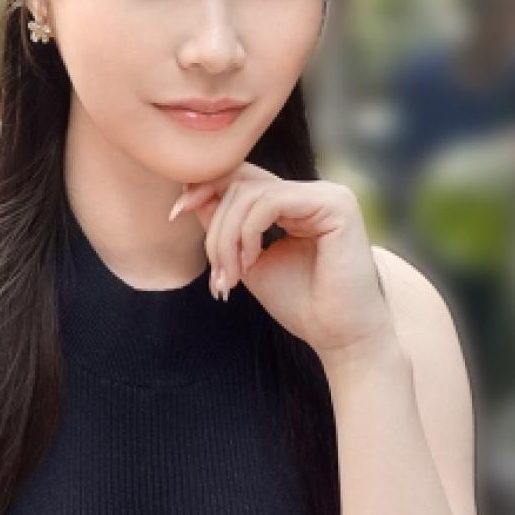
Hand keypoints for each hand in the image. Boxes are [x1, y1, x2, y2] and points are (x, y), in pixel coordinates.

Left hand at [169, 163, 394, 362]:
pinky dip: (248, 233)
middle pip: (240, 182)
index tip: (175, 214)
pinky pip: (271, 202)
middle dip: (215, 227)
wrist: (338, 336)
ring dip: (227, 237)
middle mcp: (311, 192)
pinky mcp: (336, 204)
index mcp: (294, 203)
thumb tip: (190, 195)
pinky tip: (252, 262)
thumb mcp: (248, 260)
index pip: (241, 178)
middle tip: (218, 274)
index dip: (204, 189)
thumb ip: (225, 227)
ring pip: (250, 193)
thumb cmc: (300, 303)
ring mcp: (326, 194)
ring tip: (232, 276)